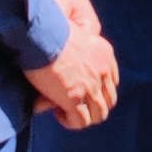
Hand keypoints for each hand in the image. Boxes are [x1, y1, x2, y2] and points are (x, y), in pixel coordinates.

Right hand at [24, 0, 116, 129]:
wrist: (39, 32)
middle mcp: (102, 71)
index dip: (98, 92)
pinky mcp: (74, 97)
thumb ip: (80, 46)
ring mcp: (90, 85)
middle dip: (93, 107)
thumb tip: (78, 52)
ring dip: (83, 117)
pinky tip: (58, 113)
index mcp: (105, 53)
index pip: (111, 82)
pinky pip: (81, 121)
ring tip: (65, 111)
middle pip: (109, 101)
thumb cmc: (48, 29)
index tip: (81, 92)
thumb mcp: (74, 32)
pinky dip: (71, 122)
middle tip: (74, 105)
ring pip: (98, 115)